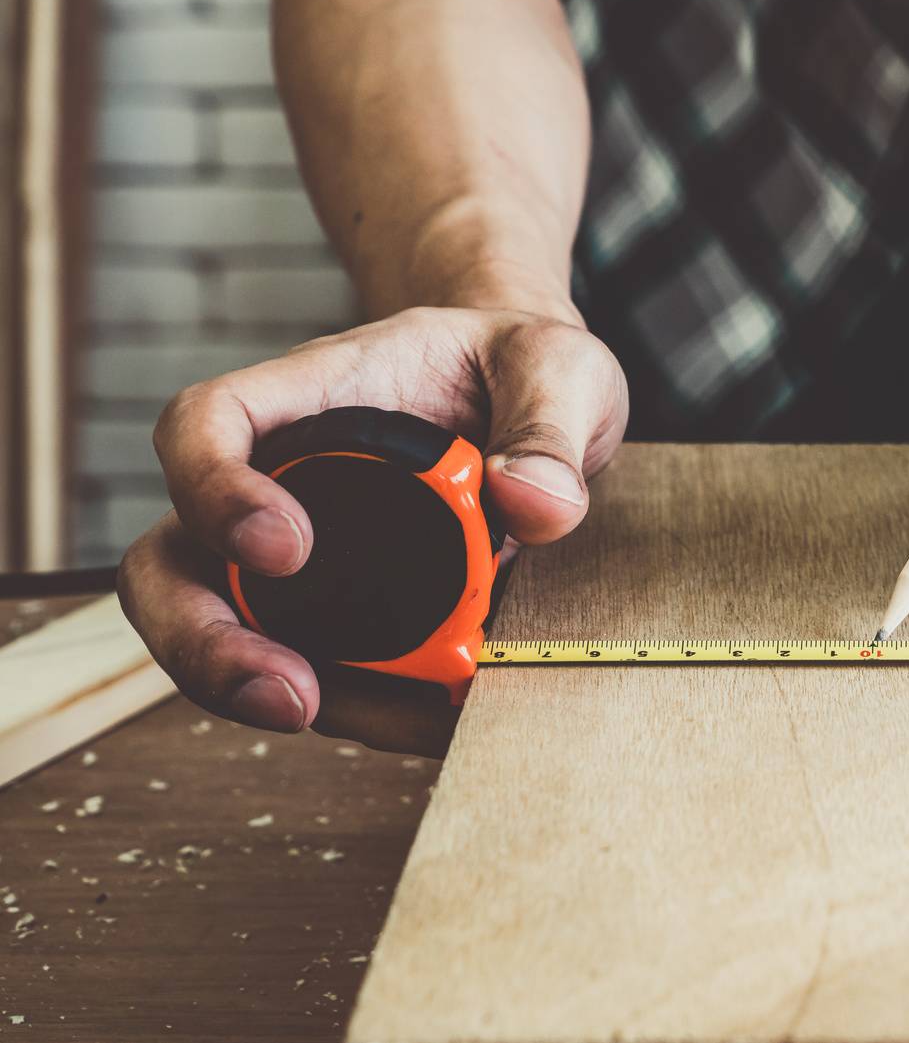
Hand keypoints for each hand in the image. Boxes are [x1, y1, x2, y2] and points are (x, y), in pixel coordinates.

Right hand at [117, 306, 628, 753]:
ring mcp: (299, 557)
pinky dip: (362, 707)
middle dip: (203, 641)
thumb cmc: (522, 365)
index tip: (284, 547)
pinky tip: (427, 718)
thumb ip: (548, 427)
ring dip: (270, 694)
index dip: (213, 487)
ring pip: (226, 633)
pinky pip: (321, 670)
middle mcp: (279, 479)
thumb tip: (534, 508)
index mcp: (311, 395)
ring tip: (369, 719)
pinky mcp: (342, 613)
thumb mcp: (558, 366)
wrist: (541, 403)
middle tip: (286, 691)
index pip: (207, 425)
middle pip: (174, 561)